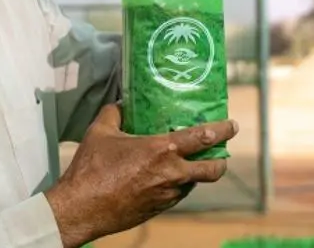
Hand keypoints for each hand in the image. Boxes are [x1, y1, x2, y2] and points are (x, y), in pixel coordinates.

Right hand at [43, 104, 238, 247]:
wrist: (82, 208)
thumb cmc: (91, 169)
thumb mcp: (100, 132)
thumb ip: (115, 113)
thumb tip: (121, 104)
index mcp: (162, 150)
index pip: (204, 138)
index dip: (222, 130)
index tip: (231, 125)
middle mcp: (172, 174)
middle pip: (213, 170)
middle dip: (221, 161)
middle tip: (221, 152)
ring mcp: (167, 195)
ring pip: (194, 184)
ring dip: (195, 174)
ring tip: (188, 163)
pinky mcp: (159, 209)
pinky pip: (176, 194)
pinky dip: (177, 185)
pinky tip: (164, 177)